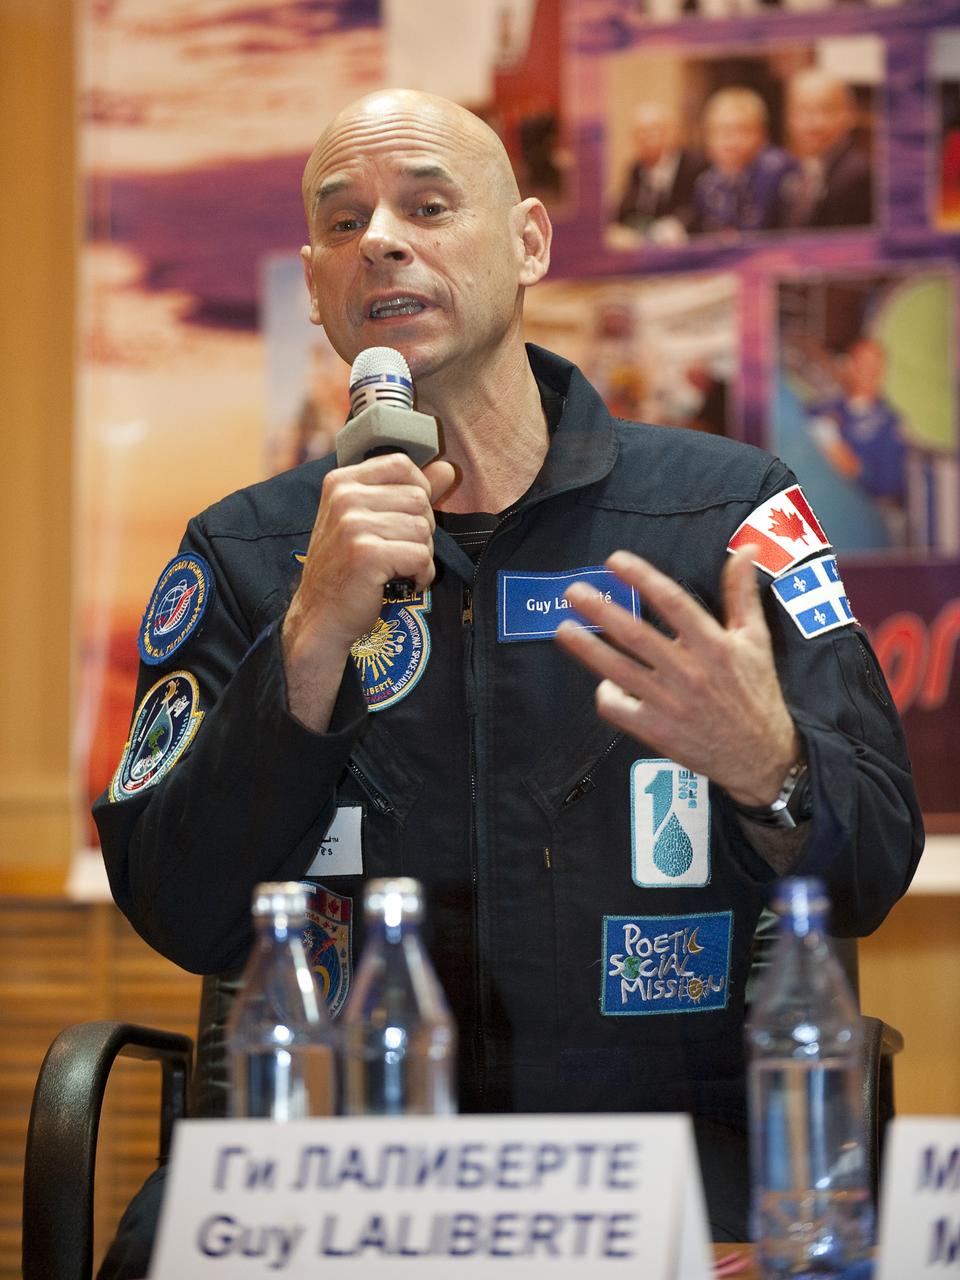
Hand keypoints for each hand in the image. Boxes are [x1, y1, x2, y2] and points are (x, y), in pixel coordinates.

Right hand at [282, 453, 455, 730]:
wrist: (320, 616)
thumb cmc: (347, 568)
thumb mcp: (369, 520)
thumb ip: (407, 491)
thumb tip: (448, 469)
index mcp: (342, 481)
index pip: (402, 464)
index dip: (418, 491)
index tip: (404, 520)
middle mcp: (344, 497)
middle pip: (419, 498)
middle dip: (421, 530)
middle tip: (398, 553)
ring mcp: (353, 524)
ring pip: (423, 529)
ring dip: (421, 555)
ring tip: (398, 569)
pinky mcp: (366, 553)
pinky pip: (421, 555)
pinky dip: (421, 574)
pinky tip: (403, 582)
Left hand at [555, 548, 799, 806]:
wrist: (762, 757)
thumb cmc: (756, 693)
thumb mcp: (756, 640)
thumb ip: (742, 594)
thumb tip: (746, 549)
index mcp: (714, 645)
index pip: (672, 602)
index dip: (641, 578)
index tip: (614, 561)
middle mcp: (689, 672)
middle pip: (635, 634)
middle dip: (599, 610)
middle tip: (573, 592)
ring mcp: (670, 703)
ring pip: (618, 669)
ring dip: (587, 648)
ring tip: (564, 629)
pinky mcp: (658, 731)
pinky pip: (619, 709)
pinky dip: (605, 694)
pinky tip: (602, 682)